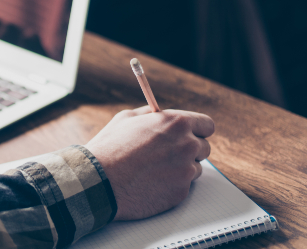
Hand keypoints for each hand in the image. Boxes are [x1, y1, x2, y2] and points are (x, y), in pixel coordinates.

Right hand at [85, 106, 214, 220]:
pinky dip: (171, 184)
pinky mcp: (181, 191)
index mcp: (176, 123)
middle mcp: (187, 145)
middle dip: (189, 150)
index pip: (206, 125)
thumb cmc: (110, 148)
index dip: (197, 130)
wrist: (99, 179)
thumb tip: (159, 115)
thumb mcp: (126, 118)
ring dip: (181, 168)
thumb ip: (150, 115)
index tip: (191, 134)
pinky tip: (151, 181)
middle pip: (204, 147)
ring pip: (195, 168)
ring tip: (154, 169)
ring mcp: (186, 170)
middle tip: (168, 153)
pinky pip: (184, 186)